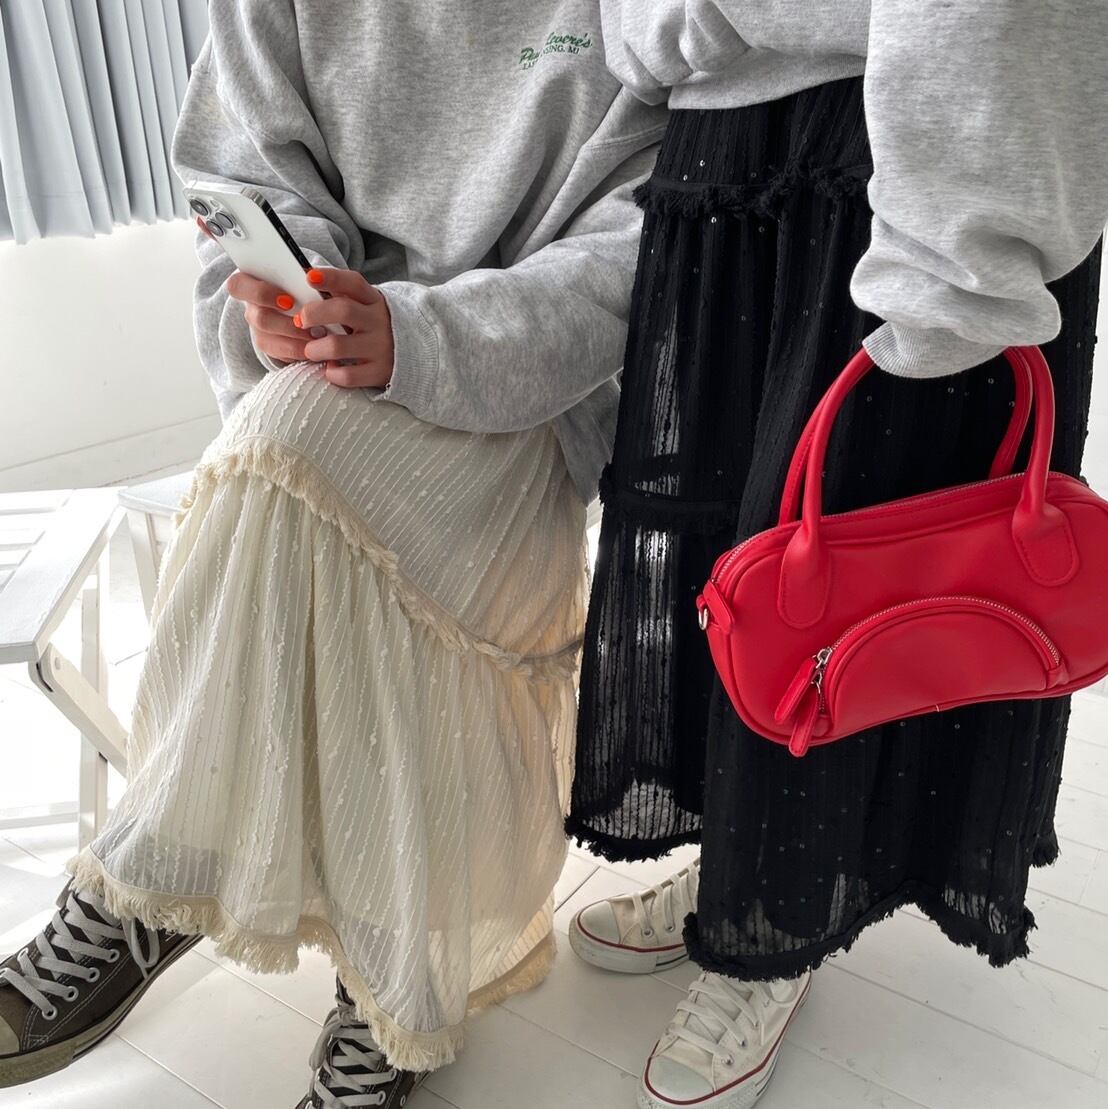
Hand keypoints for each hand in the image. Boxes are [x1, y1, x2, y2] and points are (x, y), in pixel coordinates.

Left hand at [298, 269, 394, 388]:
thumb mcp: (366, 306)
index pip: (353, 283)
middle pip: (343, 310)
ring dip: (315, 349)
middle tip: (301, 321)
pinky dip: (333, 373)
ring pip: (338, 346)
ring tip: (311, 351)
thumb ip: (342, 295)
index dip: (331, 278)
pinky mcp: (379, 372)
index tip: (310, 277)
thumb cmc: (375, 328)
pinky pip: (347, 375)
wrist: (413, 356)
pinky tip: (331, 368)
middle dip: (313, 314)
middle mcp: (379, 321)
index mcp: (373, 301)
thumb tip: (309, 281)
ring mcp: (380, 348)